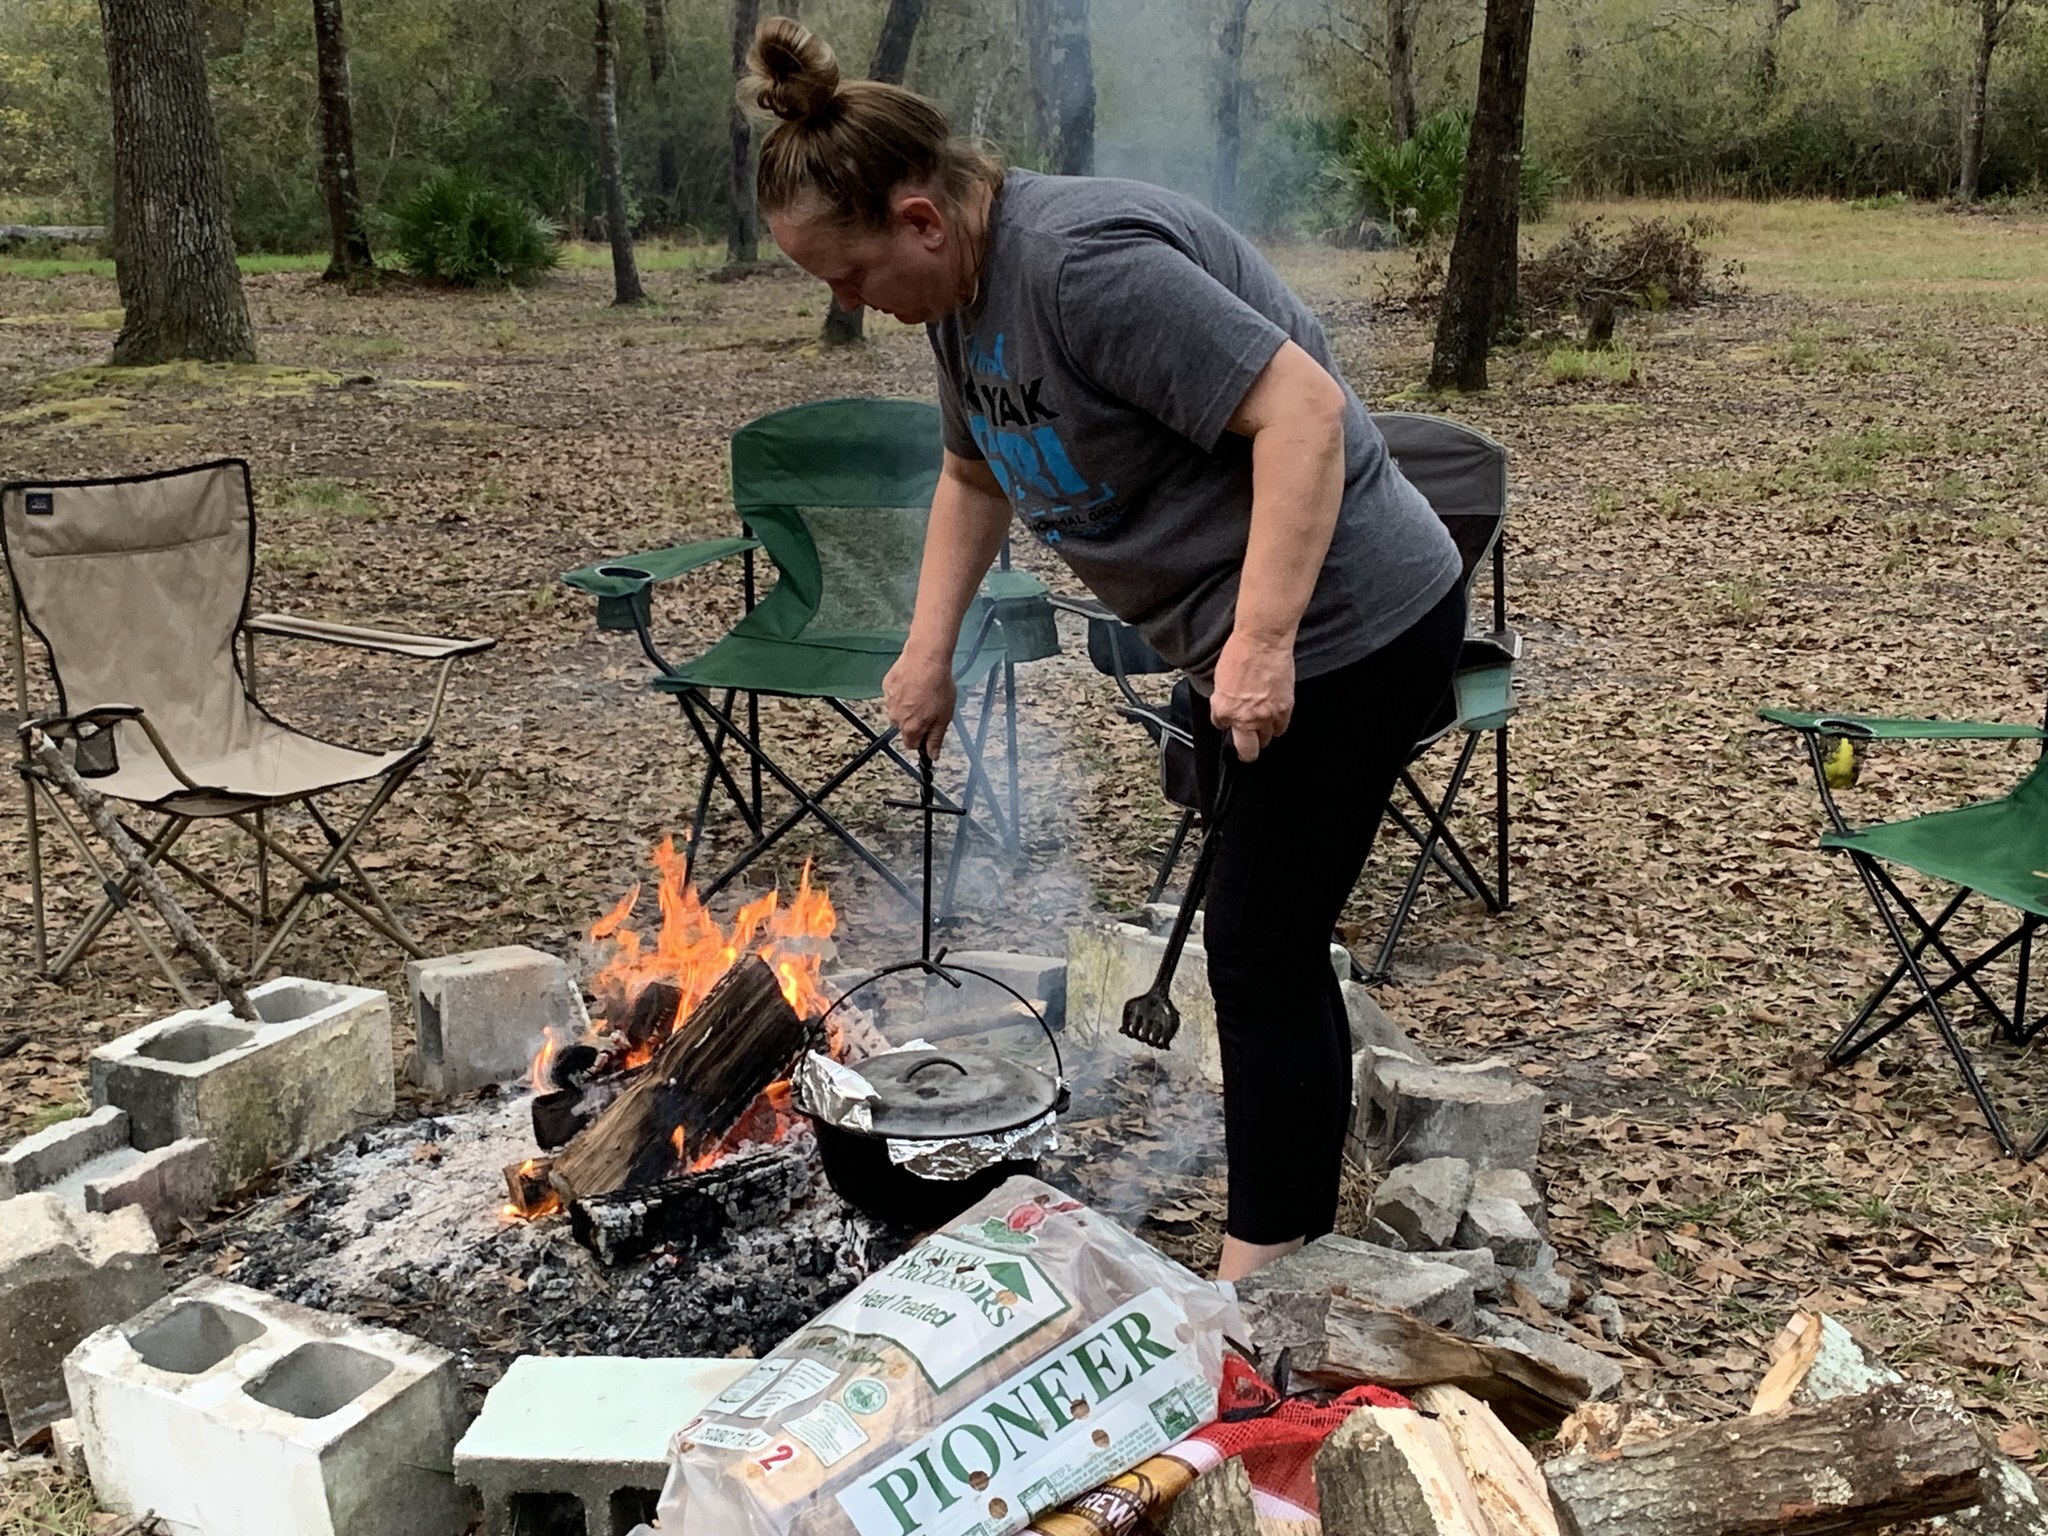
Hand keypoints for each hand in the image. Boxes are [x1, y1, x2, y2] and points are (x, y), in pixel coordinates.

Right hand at [883, 647, 957, 755]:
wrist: (926, 659)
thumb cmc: (938, 687)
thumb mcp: (944, 717)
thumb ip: (936, 738)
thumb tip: (932, 756)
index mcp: (911, 728)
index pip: (911, 745)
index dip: (921, 739)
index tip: (929, 729)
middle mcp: (896, 718)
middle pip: (904, 728)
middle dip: (915, 721)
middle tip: (929, 706)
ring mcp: (889, 702)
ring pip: (898, 712)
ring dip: (908, 706)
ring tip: (922, 692)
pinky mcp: (887, 686)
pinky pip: (894, 695)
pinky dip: (902, 692)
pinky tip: (913, 683)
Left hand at [1210, 630, 1293, 760]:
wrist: (1262, 642)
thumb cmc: (1240, 653)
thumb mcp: (1220, 679)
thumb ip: (1222, 700)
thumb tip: (1225, 710)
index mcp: (1224, 709)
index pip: (1221, 727)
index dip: (1226, 724)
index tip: (1229, 723)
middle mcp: (1244, 717)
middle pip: (1248, 751)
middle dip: (1247, 751)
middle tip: (1248, 747)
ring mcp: (1266, 716)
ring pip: (1266, 740)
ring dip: (1264, 734)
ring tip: (1262, 724)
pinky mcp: (1284, 709)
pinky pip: (1282, 728)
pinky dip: (1278, 725)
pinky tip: (1275, 717)